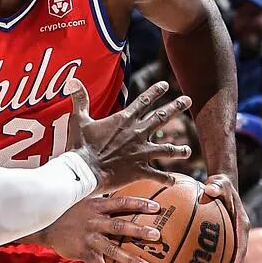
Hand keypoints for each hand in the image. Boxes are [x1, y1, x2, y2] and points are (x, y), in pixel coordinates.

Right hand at [33, 195, 164, 262]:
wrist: (44, 226)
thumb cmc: (69, 212)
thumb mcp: (84, 202)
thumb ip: (104, 203)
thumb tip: (127, 200)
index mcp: (96, 207)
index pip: (120, 203)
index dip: (138, 204)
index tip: (157, 207)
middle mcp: (93, 222)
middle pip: (119, 226)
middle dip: (138, 231)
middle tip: (156, 236)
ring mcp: (88, 238)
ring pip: (112, 249)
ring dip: (130, 259)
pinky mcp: (83, 253)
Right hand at [67, 79, 191, 189]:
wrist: (85, 170)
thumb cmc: (80, 145)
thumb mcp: (78, 120)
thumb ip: (80, 100)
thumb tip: (73, 81)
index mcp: (123, 120)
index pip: (143, 101)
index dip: (155, 92)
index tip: (166, 85)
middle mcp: (137, 134)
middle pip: (161, 118)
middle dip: (176, 107)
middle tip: (188, 100)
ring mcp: (141, 152)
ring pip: (167, 149)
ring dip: (179, 150)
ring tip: (188, 151)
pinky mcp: (141, 170)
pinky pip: (159, 175)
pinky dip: (167, 179)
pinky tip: (174, 182)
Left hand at [204, 173, 248, 262]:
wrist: (222, 186)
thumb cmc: (220, 185)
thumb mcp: (219, 183)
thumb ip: (216, 187)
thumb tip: (210, 189)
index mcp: (241, 227)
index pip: (240, 250)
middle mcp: (238, 238)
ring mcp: (231, 242)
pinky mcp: (221, 243)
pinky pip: (216, 260)